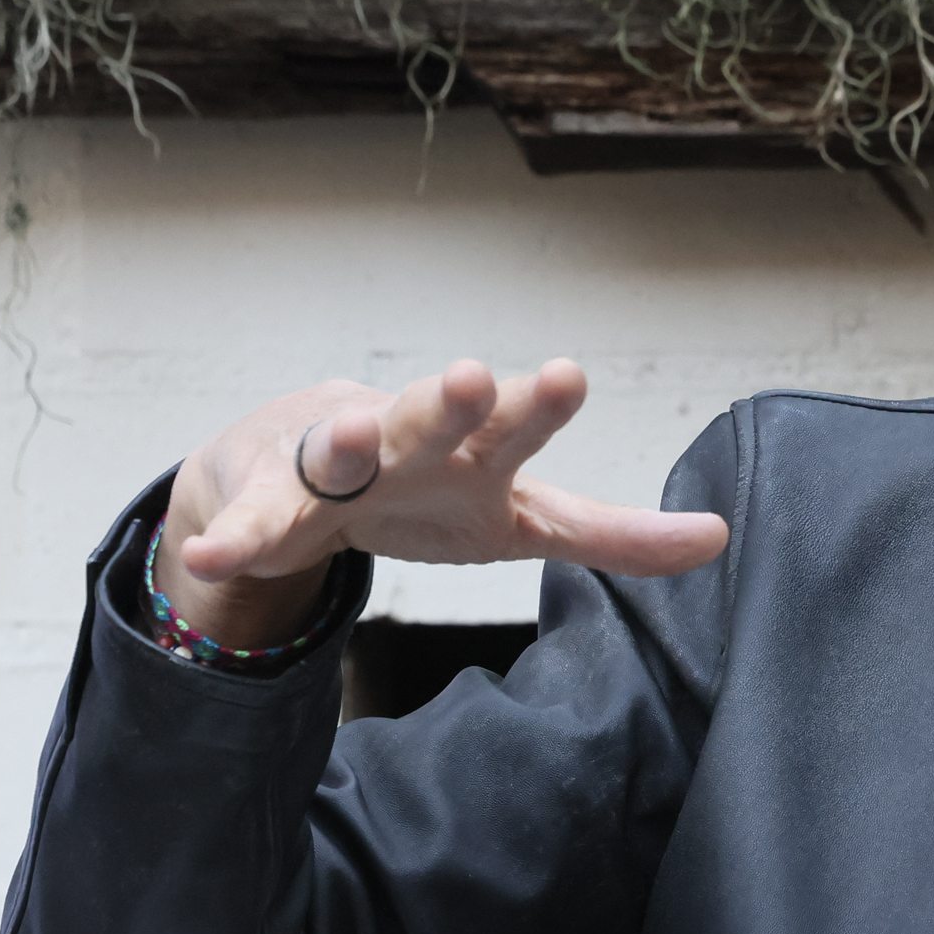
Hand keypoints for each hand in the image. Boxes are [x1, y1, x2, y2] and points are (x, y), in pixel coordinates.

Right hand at [154, 358, 729, 649]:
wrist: (303, 482)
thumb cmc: (431, 491)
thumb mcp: (525, 520)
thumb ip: (614, 535)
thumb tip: (722, 537)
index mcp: (476, 449)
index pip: (515, 427)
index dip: (538, 405)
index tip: (565, 373)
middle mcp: (408, 440)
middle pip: (431, 418)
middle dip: (449, 400)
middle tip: (468, 378)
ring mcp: (333, 466)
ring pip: (339, 450)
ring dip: (345, 443)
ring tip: (349, 437)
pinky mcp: (269, 503)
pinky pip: (251, 525)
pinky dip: (231, 542)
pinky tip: (211, 560)